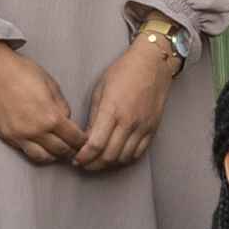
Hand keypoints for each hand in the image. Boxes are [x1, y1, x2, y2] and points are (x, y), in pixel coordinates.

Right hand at [0, 40, 85, 166]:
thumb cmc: (20, 71)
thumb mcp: (50, 84)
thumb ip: (61, 105)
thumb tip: (66, 119)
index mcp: (51, 117)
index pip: (74, 138)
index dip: (82, 140)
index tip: (84, 139)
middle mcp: (36, 131)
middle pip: (61, 151)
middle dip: (72, 150)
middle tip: (75, 146)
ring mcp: (20, 136)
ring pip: (43, 157)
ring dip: (54, 155)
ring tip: (58, 149)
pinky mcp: (7, 136)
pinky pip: (26, 152)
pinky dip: (37, 152)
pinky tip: (41, 145)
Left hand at [78, 31, 182, 173]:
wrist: (153, 64)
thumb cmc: (123, 72)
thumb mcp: (100, 90)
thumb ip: (94, 117)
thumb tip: (87, 138)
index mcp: (112, 110)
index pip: (96, 144)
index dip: (84, 156)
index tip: (76, 159)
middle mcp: (129, 122)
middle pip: (109, 155)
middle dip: (93, 164)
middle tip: (83, 164)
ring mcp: (143, 127)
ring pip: (124, 158)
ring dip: (108, 164)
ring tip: (98, 162)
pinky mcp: (152, 129)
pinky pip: (138, 153)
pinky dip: (125, 159)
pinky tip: (116, 156)